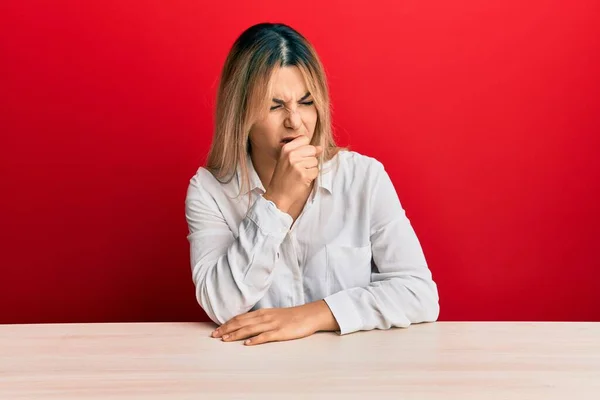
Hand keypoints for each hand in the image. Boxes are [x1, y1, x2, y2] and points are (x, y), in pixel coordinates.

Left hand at [211, 300, 338, 345]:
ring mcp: (272, 324)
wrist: (309, 315)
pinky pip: (266, 336)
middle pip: (242, 323)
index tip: (216, 330)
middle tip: (214, 336)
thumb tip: (246, 325)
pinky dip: (256, 340)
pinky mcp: (281, 332)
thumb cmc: (291, 316)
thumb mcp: (273, 315)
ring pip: (250, 329)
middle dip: (227, 329)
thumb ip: (260, 319)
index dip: (227, 324)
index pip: (240, 318)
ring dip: (236, 334)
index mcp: (262, 312)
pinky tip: (247, 344)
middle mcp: (265, 317)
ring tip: (225, 340)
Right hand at [263, 135, 322, 212]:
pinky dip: (311, 176)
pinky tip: (302, 179)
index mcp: (286, 149)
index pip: (304, 139)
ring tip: (299, 174)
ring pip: (315, 161)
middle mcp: (291, 155)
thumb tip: (319, 148)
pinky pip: (316, 171)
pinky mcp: (304, 175)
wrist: (278, 194)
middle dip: (309, 159)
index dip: (306, 148)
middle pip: (312, 149)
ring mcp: (298, 165)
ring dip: (310, 168)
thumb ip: (302, 151)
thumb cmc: (283, 177)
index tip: (300, 156)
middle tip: (299, 168)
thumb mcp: (287, 160)